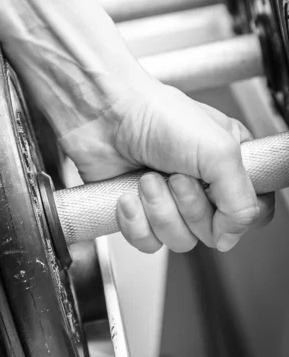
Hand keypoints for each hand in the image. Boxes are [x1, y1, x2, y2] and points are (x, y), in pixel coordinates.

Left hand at [58, 73, 274, 253]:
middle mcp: (201, 185)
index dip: (237, 215)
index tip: (220, 196)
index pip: (253, 210)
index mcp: (229, 164)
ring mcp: (168, 200)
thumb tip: (231, 236)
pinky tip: (128, 194)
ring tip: (148, 177)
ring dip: (159, 209)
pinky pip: (147, 242)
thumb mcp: (218, 151)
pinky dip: (135, 220)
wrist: (104, 114)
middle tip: (175, 175)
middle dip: (189, 205)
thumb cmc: (157, 115)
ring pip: (179, 240)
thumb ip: (240, 200)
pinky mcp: (138, 210)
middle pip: (213, 231)